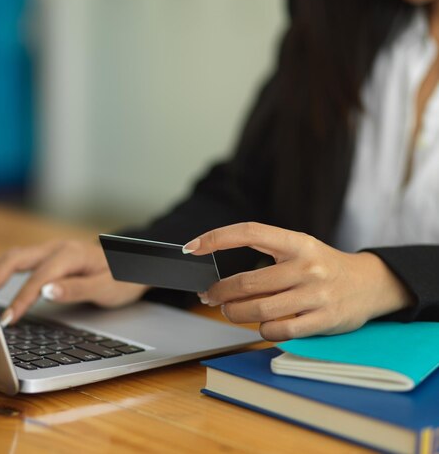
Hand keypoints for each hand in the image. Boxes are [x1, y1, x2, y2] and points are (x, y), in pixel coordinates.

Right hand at [0, 239, 148, 325]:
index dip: (20, 299)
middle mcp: (57, 247)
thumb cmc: (121, 278)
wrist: (133, 264)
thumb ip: (76, 290)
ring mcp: (51, 250)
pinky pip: (19, 261)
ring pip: (14, 257)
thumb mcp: (105, 288)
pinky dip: (3, 272)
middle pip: (15, 258)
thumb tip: (46, 292)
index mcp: (70, 254)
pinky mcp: (48, 256)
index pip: (38, 278)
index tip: (6, 320)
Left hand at [183, 222, 413, 340]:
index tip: (193, 247)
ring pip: (258, 310)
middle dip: (220, 292)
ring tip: (229, 311)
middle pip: (247, 282)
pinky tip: (260, 324)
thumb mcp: (299, 249)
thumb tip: (220, 277)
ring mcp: (316, 294)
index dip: (217, 237)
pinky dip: (262, 330)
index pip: (250, 231)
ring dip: (234, 313)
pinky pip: (278, 330)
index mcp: (297, 242)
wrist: (369, 284)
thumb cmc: (323, 266)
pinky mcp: (323, 320)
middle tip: (209, 296)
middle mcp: (307, 266)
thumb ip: (265, 256)